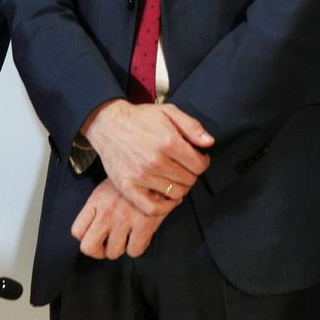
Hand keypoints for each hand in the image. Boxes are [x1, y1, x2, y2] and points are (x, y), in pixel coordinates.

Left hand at [71, 179, 167, 258]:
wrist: (161, 169)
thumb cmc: (135, 178)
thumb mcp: (110, 186)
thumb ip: (99, 206)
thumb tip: (93, 227)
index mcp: (97, 200)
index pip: (77, 231)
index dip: (86, 238)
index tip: (97, 236)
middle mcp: (107, 211)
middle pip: (89, 247)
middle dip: (99, 250)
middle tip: (109, 244)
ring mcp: (124, 219)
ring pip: (113, 252)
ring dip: (122, 247)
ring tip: (129, 235)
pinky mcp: (144, 224)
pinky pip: (134, 251)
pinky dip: (138, 246)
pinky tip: (142, 234)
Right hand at [82, 100, 213, 212]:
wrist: (109, 124)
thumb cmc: (141, 118)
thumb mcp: (169, 112)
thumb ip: (192, 126)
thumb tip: (210, 143)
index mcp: (168, 142)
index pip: (199, 165)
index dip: (203, 162)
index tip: (198, 158)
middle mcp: (155, 161)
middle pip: (189, 180)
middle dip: (192, 173)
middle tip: (185, 166)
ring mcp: (140, 176)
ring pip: (175, 193)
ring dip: (180, 187)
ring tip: (175, 177)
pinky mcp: (127, 186)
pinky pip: (152, 208)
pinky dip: (165, 207)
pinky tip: (169, 197)